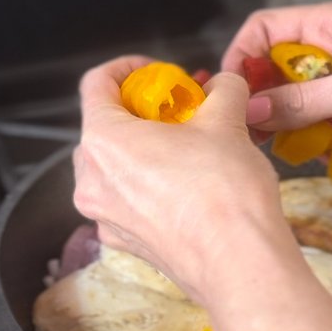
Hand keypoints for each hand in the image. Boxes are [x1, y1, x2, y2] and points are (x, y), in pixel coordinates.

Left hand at [73, 55, 286, 302]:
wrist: (239, 263)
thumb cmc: (224, 193)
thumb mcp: (228, 121)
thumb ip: (223, 91)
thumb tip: (225, 85)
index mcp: (103, 140)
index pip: (96, 84)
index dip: (127, 68)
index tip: (155, 72)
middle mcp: (92, 180)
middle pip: (103, 126)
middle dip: (140, 112)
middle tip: (178, 110)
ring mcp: (105, 216)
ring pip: (114, 167)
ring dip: (144, 148)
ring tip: (188, 147)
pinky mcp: (126, 242)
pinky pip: (127, 200)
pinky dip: (149, 184)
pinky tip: (188, 183)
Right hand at [222, 0, 331, 165]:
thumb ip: (301, 102)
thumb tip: (249, 110)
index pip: (267, 27)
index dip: (242, 56)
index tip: (228, 92)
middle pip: (280, 68)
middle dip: (264, 98)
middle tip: (250, 130)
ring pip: (302, 99)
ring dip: (293, 124)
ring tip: (285, 149)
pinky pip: (328, 121)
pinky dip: (323, 138)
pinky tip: (329, 154)